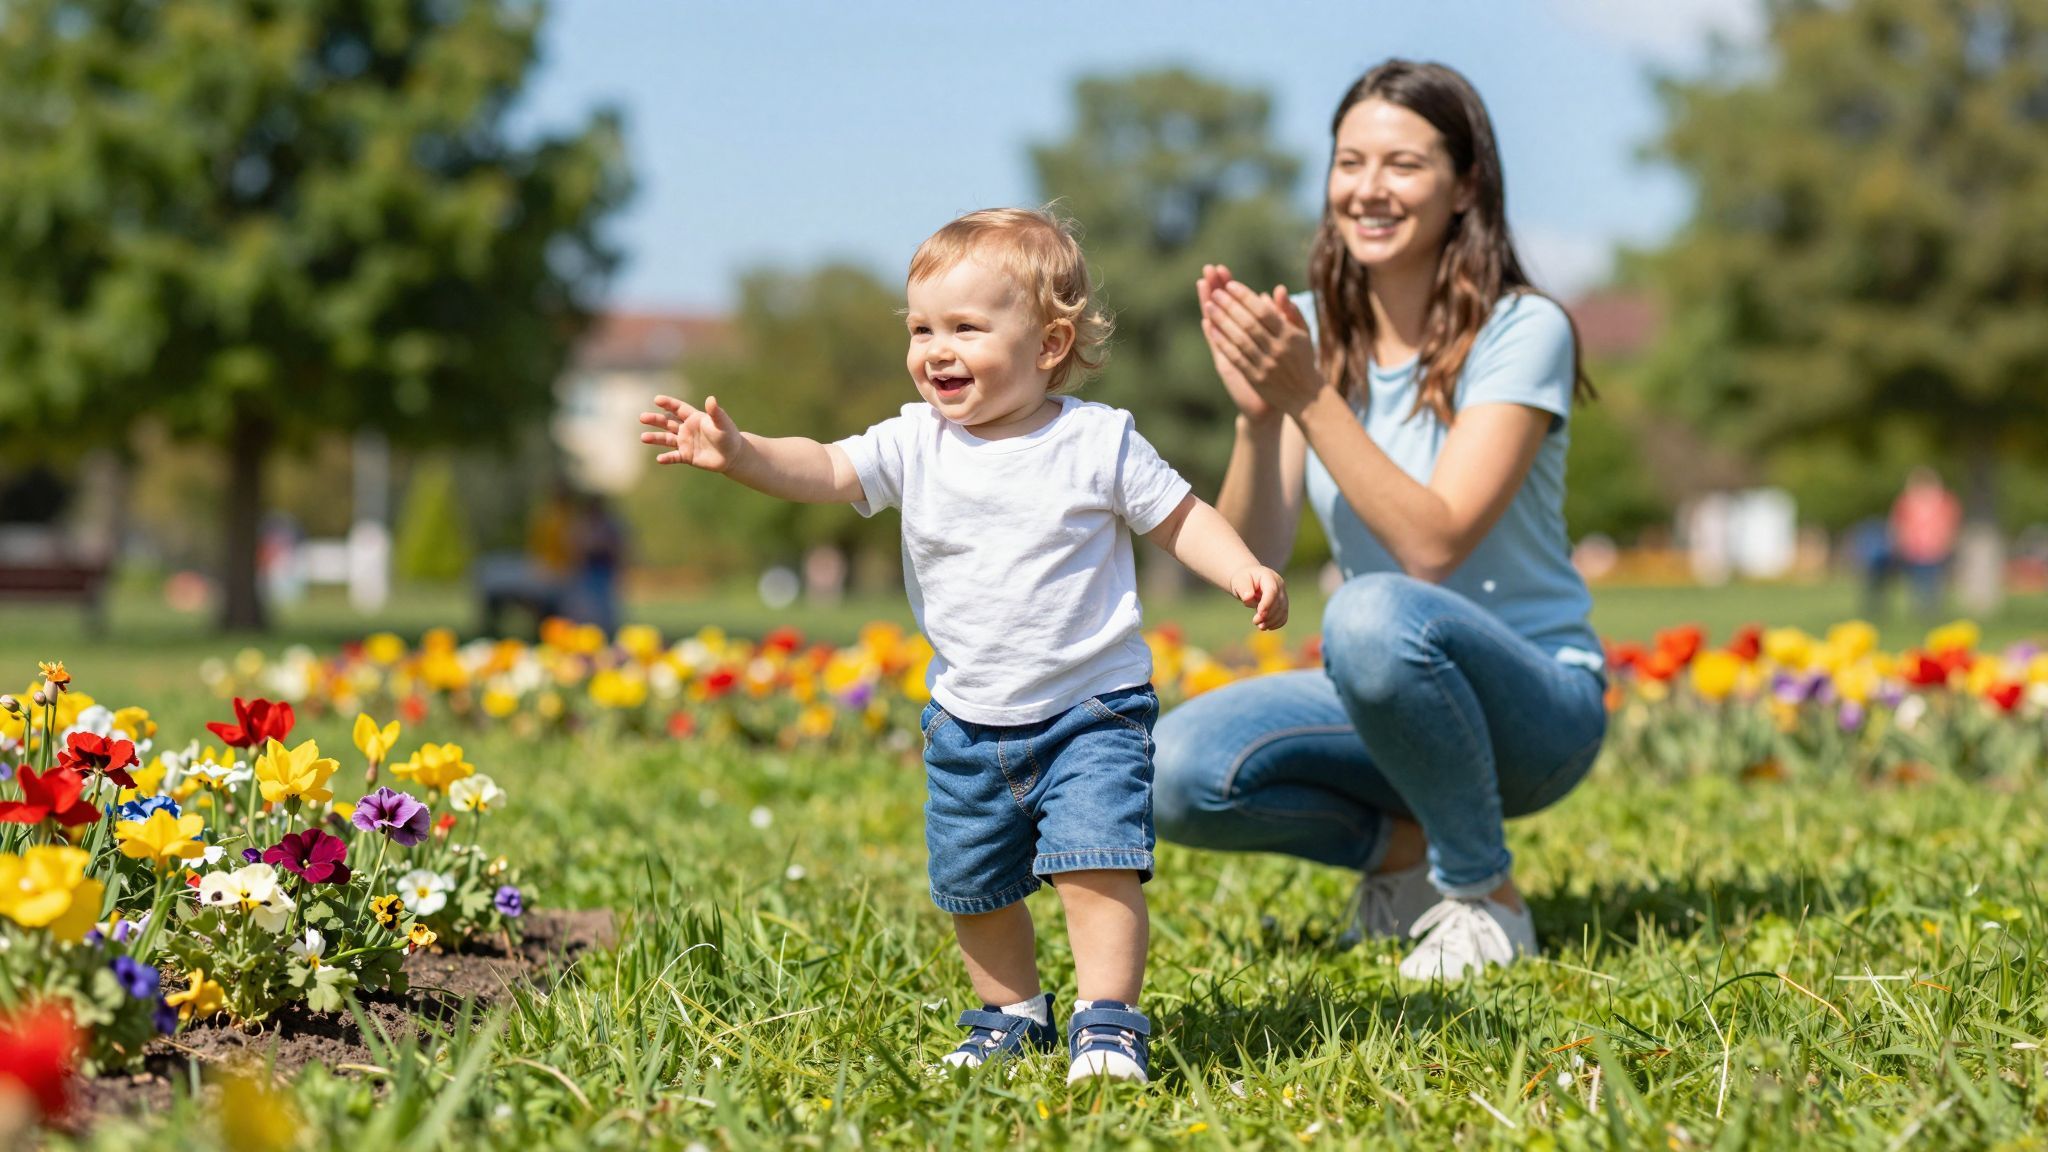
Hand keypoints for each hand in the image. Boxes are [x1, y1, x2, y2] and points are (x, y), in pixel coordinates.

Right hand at [638, 394, 746, 472]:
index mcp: (694, 418)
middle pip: (667, 422)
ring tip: (643, 437)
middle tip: (642, 417)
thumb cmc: (728, 436)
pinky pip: (674, 457)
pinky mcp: (687, 456)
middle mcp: (686, 429)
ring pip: (666, 439)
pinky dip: (667, 458)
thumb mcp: (722, 423)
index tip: (657, 399)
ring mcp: (685, 443)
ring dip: (655, 438)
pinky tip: (660, 459)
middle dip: (655, 420)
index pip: (678, 408)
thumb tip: (711, 399)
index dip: (668, 404)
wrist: (733, 456)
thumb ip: (715, 412)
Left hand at [1201, 275, 1321, 417]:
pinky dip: (1223, 342)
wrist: (1306, 396)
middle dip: (1230, 306)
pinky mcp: (1256, 379)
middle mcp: (1278, 349)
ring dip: (1222, 321)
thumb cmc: (1303, 359)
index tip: (1230, 285)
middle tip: (1216, 292)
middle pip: (1249, 323)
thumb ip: (1291, 311)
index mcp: (1290, 336)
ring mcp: (1266, 365)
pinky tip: (1211, 329)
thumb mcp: (1304, 334)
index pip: (1264, 312)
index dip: (1245, 297)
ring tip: (1209, 306)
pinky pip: (1236, 358)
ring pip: (1240, 340)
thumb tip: (1279, 289)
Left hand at [1230, 565, 1287, 630]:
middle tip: (1255, 621)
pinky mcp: (1282, 604)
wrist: (1247, 581)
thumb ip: (1243, 588)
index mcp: (1269, 577)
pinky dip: (1277, 623)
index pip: (1272, 591)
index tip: (1259, 614)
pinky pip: (1283, 615)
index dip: (1267, 603)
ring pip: (1282, 610)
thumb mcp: (1239, 581)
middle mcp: (1279, 585)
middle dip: (1268, 614)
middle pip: (1279, 602)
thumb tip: (1248, 598)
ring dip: (1272, 621)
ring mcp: (1282, 595)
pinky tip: (1267, 627)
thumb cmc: (1243, 580)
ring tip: (1260, 626)